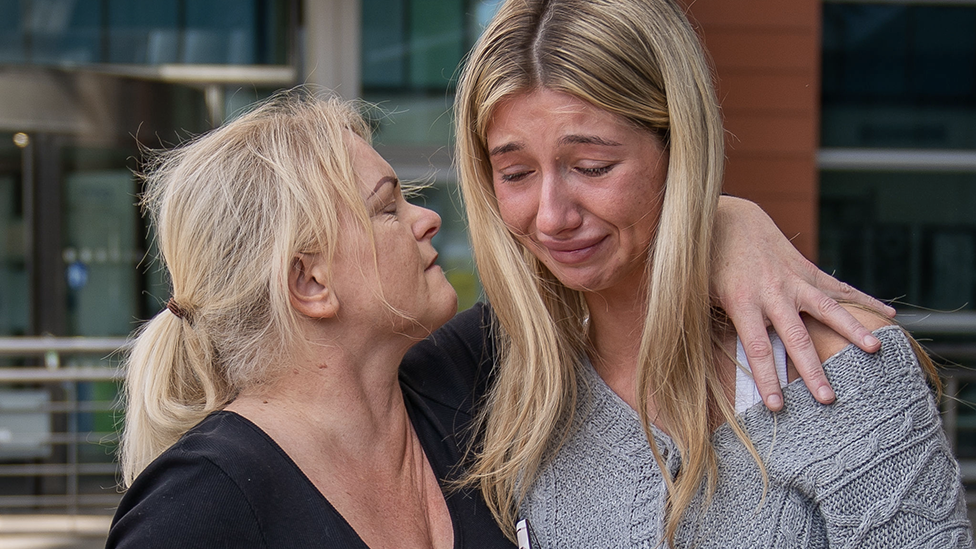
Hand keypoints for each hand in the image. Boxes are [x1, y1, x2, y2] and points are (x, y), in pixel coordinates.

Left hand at [711, 196, 894, 410]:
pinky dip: (863, 301)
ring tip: (875, 350)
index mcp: (742, 302)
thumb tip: (691, 357)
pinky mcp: (804, 269)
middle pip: (796, 337)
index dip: (767, 379)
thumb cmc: (706, 263)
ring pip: (826, 308)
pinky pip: (837, 288)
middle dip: (812, 370)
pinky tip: (889, 315)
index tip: (778, 407)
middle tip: (828, 399)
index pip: (757, 349)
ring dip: (852, 329)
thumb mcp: (698, 293)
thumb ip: (706, 322)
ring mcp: (792, 279)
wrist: (726, 218)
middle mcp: (772, 292)